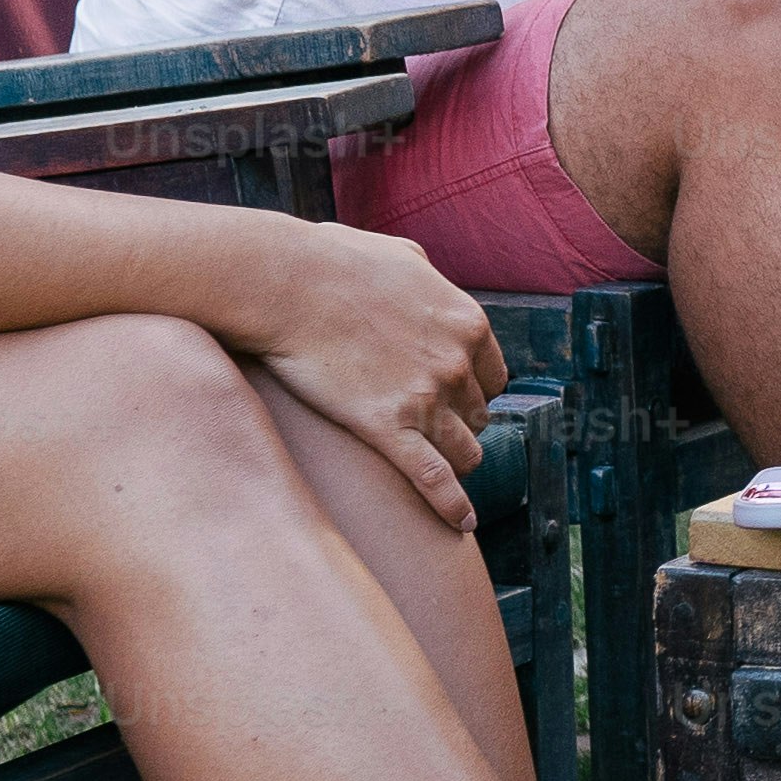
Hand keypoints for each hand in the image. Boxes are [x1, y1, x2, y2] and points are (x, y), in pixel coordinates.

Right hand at [242, 226, 509, 526]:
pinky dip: (453, 506)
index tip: (457, 402)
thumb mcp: (401, 256)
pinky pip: (434, 480)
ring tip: (446, 474)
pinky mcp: (387, 429)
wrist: (286, 284)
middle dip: (460, 424)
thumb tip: (428, 282)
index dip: (474, 393)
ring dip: (457, 462)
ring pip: (463, 451)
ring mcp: (425, 400)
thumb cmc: (334, 262)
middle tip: (436, 432)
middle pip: (477, 416)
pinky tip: (462, 525)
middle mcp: (456, 364)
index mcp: (467, 323)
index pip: (493, 378)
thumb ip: (428, 277)